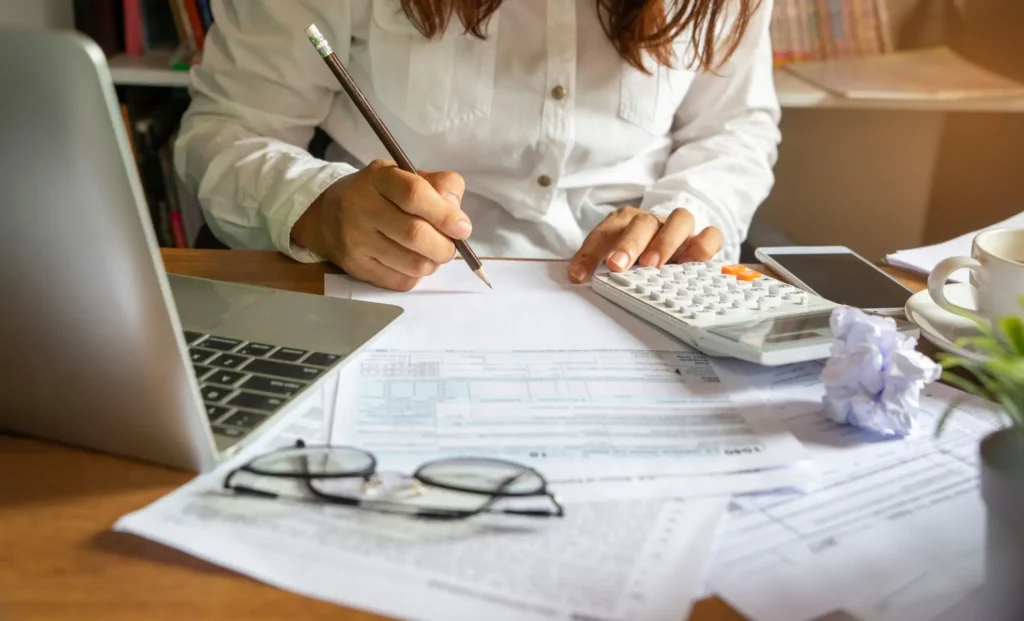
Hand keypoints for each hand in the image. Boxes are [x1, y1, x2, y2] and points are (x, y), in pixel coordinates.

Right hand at [292, 159, 470, 290]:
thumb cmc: (379, 194)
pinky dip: (417, 275)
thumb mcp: (406, 176)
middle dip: (444, 245)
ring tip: (432, 253)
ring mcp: (356, 240)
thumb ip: (439, 186)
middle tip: (451, 246)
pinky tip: (413, 262)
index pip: (414, 194)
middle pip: (414, 234)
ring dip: (433, 262)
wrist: (327, 216)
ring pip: (412, 263)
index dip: (445, 214)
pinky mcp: (356, 267)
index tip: (463, 228)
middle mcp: (361, 207)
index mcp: (378, 177)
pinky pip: (401, 281)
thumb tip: (457, 217)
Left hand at [568, 206, 722, 282]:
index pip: (604, 232)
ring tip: (654, 265)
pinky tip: (690, 266)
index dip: (589, 253)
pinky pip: (711, 235)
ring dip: (665, 241)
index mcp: (624, 222)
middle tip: (617, 265)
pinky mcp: (703, 238)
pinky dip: (702, 248)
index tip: (579, 276)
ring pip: (680, 219)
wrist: (672, 239)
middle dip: (629, 243)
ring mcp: (679, 228)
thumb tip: (577, 279)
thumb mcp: (613, 257)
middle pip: (642, 222)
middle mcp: (653, 221)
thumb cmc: (637, 253)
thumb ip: (597, 265)